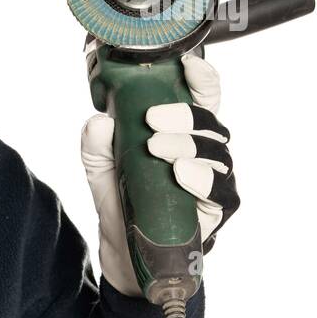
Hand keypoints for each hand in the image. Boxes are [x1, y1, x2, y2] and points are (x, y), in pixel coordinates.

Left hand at [80, 51, 239, 296]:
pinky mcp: (217, 210)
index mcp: (182, 133)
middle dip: (183, 115)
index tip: (187, 64)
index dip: (201, 78)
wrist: (125, 253)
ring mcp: (215, 181)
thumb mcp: (100, 168)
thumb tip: (98, 121)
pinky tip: (181, 173)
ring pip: (216, 153)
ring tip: (157, 148)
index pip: (201, 98)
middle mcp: (204, 152)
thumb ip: (96, 144)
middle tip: (152, 119)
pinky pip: (220, 191)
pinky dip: (202, 179)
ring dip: (188, 145)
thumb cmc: (124, 200)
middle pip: (209, 122)